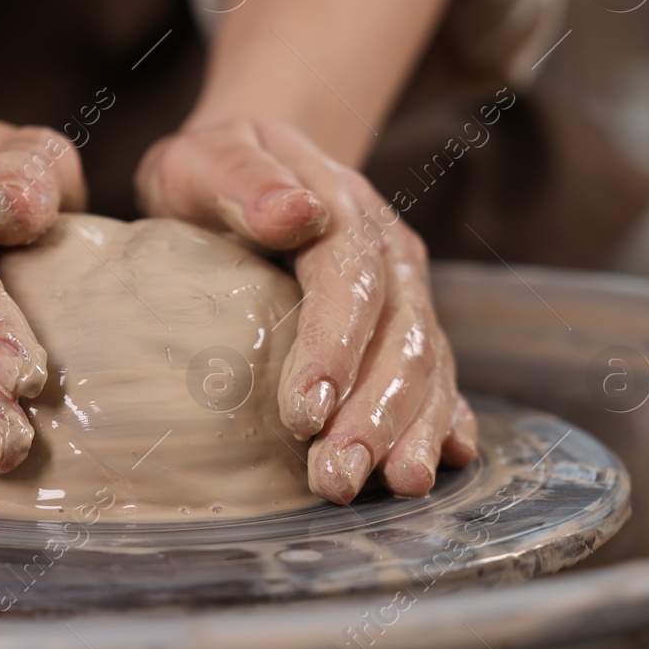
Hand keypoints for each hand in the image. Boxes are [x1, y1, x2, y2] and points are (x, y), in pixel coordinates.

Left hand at [136, 118, 476, 502]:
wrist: (248, 164)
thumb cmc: (213, 172)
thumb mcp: (206, 160)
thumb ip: (244, 181)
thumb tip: (294, 210)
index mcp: (343, 208)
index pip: (351, 282)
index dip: (334, 349)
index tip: (302, 414)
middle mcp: (389, 254)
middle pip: (399, 336)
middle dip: (373, 415)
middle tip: (334, 478)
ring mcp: (405, 292)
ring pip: (427, 365)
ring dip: (410, 431)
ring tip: (391, 488)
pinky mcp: (404, 326)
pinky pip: (439, 376)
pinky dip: (442, 420)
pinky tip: (439, 463)